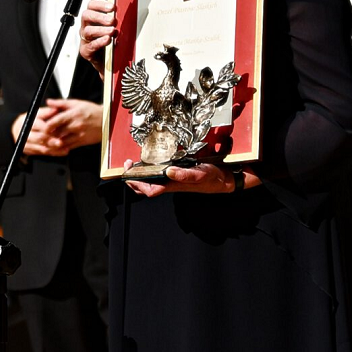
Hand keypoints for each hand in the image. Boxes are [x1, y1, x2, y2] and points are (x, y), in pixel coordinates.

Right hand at [12, 107, 69, 156]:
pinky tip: (62, 151)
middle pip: (40, 138)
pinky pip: (43, 153)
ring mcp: (26, 144)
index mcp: (28, 122)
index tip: (59, 129)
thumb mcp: (37, 113)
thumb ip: (46, 112)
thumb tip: (56, 109)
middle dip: (51, 141)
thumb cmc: (32, 119)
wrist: (18, 130)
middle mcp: (26, 134)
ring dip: (54, 149)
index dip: (49, 128)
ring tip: (65, 149)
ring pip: (42, 148)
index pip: (39, 126)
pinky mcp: (30, 151)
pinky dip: (53, 153)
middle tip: (61, 142)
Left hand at [42, 98, 102, 149]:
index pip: (55, 121)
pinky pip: (69, 147)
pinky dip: (61, 148)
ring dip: (53, 143)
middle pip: (57, 133)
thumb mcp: (77, 103)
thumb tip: (49, 101)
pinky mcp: (82, 142)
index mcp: (72, 114)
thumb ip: (61, 103)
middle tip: (41, 137)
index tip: (42, 128)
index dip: (46, 126)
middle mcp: (75, 125)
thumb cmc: (91, 111)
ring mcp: (79, 135)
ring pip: (62, 142)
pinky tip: (57, 147)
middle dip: (48, 136)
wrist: (107, 120)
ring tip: (47, 143)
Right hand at [79, 0, 117, 78]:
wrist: (108, 64)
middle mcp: (86, 27)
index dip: (100, 4)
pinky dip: (99, 42)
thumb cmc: (111, 44)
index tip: (112, 7)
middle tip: (112, 20)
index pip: (91, 6)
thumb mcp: (115, 29)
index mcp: (92, 19)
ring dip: (101, 30)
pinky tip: (107, 40)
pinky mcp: (86, 51)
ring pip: (88, 31)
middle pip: (86, 16)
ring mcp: (85, 39)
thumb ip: (117, 21)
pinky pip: (90, 45)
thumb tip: (127, 12)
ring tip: (112, 31)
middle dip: (100, 16)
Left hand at [124, 159, 242, 197]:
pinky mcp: (179, 174)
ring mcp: (175, 180)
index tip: (128, 172)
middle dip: (134, 180)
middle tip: (127, 166)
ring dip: (141, 175)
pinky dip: (152, 170)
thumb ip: (185, 174)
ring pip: (153, 182)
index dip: (137, 183)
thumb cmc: (213, 178)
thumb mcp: (200, 174)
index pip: (150, 189)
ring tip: (134, 164)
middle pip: (147, 187)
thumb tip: (168, 172)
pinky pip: (161, 175)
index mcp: (174, 185)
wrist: (225, 179)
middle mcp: (172, 183)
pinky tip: (152, 162)